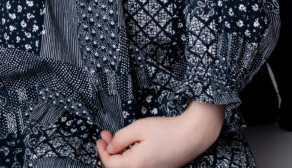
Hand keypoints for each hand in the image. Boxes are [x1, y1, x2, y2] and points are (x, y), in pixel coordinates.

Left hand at [96, 103, 224, 167]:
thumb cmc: (167, 130)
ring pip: (128, 166)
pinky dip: (130, 156)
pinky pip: (138, 166)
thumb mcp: (139, 128)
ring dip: (119, 153)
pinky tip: (130, 144)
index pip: (110, 163)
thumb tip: (110, 147)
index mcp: (135, 165)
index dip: (102, 151)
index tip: (99, 138)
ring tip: (116, 138)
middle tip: (106, 135)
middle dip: (109, 151)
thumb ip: (121, 138)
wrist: (191, 136)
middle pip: (118, 167)